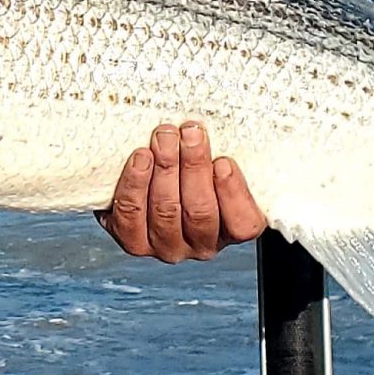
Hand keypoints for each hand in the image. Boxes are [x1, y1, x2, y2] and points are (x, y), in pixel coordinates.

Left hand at [98, 121, 266, 262]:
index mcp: (231, 229)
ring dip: (165, 169)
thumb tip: (215, 129)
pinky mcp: (133, 240)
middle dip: (193, 167)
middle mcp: (200, 243)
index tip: (224, 161)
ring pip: (166, 211)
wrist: (153, 178)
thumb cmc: (193, 166)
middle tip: (189, 133)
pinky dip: (135, 184)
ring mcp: (165, 245)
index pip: (242, 224)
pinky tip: (141, 158)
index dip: (233, 193)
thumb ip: (224, 153)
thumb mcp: (218, 160)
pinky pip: (131, 215)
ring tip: (164, 137)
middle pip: (199, 212)